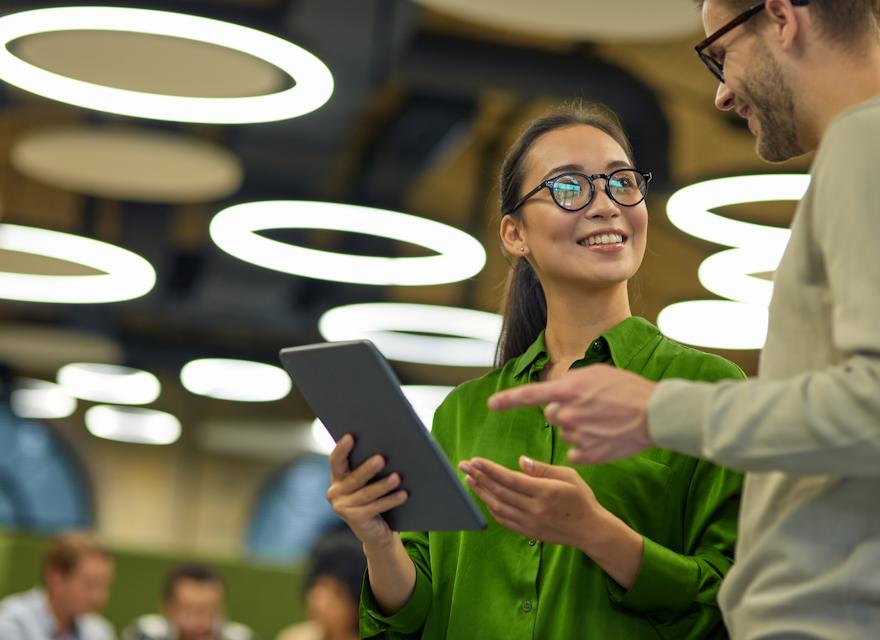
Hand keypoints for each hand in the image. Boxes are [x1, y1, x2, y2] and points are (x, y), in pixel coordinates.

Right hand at [326, 434, 407, 547]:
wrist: (375, 531)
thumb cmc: (374, 497)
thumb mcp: (369, 481)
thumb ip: (371, 466)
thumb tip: (388, 448)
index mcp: (338, 477)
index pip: (336, 460)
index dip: (342, 449)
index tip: (351, 436)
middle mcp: (335, 492)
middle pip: (354, 478)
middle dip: (368, 468)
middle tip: (381, 459)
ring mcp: (343, 507)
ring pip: (366, 493)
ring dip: (383, 485)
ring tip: (397, 477)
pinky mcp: (355, 520)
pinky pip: (375, 507)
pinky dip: (390, 500)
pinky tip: (403, 494)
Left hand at [460, 455, 644, 587]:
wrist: (590, 530)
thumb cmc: (581, 499)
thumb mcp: (568, 476)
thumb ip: (543, 469)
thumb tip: (520, 461)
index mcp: (544, 492)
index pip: (510, 479)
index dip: (490, 469)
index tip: (475, 460)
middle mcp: (534, 509)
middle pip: (499, 492)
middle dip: (479, 477)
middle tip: (464, 465)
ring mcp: (530, 523)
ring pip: (498, 506)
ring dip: (481, 492)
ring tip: (469, 479)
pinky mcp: (528, 532)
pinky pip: (504, 519)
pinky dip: (491, 507)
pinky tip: (485, 496)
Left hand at [487, 364, 655, 463]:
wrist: (656, 414)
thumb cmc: (629, 389)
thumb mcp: (597, 373)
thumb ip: (571, 382)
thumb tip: (557, 389)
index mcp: (567, 391)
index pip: (529, 395)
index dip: (508, 400)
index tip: (492, 404)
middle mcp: (567, 414)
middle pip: (552, 415)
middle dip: (565, 411)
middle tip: (591, 407)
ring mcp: (577, 437)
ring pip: (566, 433)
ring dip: (578, 428)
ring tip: (605, 421)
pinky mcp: (588, 455)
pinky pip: (576, 452)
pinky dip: (587, 447)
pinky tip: (605, 438)